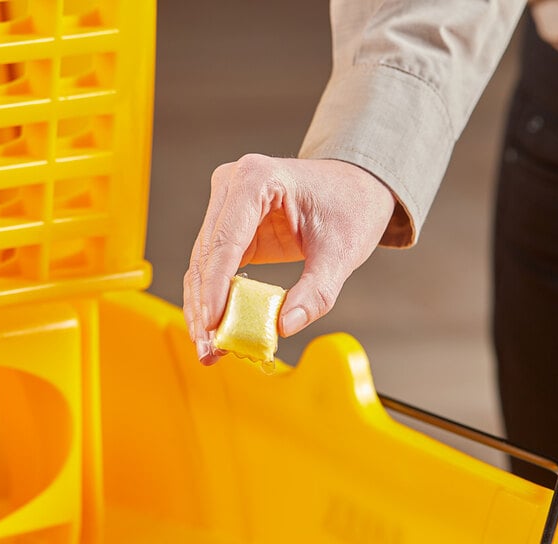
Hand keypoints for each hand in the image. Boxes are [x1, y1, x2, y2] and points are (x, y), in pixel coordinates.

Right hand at [183, 154, 395, 363]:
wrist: (355, 187)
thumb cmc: (351, 207)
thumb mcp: (341, 251)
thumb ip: (316, 291)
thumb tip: (285, 327)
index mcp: (256, 178)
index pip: (226, 239)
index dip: (216, 286)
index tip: (213, 325)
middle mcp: (232, 186)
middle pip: (207, 255)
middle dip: (206, 306)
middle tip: (210, 349)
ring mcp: (227, 204)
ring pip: (202, 264)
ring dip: (203, 308)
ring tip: (209, 349)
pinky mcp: (230, 227)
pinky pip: (214, 266)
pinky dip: (214, 298)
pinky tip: (216, 329)